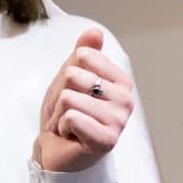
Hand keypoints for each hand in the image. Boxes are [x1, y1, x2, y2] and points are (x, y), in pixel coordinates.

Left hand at [37, 26, 132, 173]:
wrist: (57, 151)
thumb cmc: (66, 115)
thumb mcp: (70, 78)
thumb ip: (83, 54)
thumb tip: (95, 32)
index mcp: (121, 81)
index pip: (84, 56)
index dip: (67, 74)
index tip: (73, 94)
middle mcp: (126, 99)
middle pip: (74, 76)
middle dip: (61, 96)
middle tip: (69, 113)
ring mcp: (119, 120)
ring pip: (69, 97)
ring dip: (59, 114)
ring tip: (69, 125)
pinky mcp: (107, 139)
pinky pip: (71, 117)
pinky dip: (61, 127)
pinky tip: (71, 136)